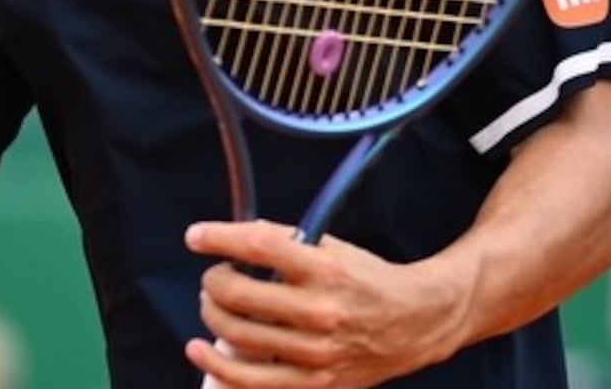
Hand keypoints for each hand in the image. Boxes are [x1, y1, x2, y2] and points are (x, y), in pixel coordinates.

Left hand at [184, 219, 464, 386]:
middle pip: (239, 295)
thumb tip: (231, 241)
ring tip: (209, 306)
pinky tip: (203, 350)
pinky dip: (221, 368)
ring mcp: (318, 352)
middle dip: (212, 281)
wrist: (415, 322)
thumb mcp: (330, 247)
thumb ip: (283, 244)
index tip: (195, 237)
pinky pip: (257, 383)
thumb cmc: (365, 278)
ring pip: (240, 338)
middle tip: (211, 276)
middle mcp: (320, 311)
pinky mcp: (318, 383)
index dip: (217, 238)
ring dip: (211, 317)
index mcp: (324, 269)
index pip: (257, 246)